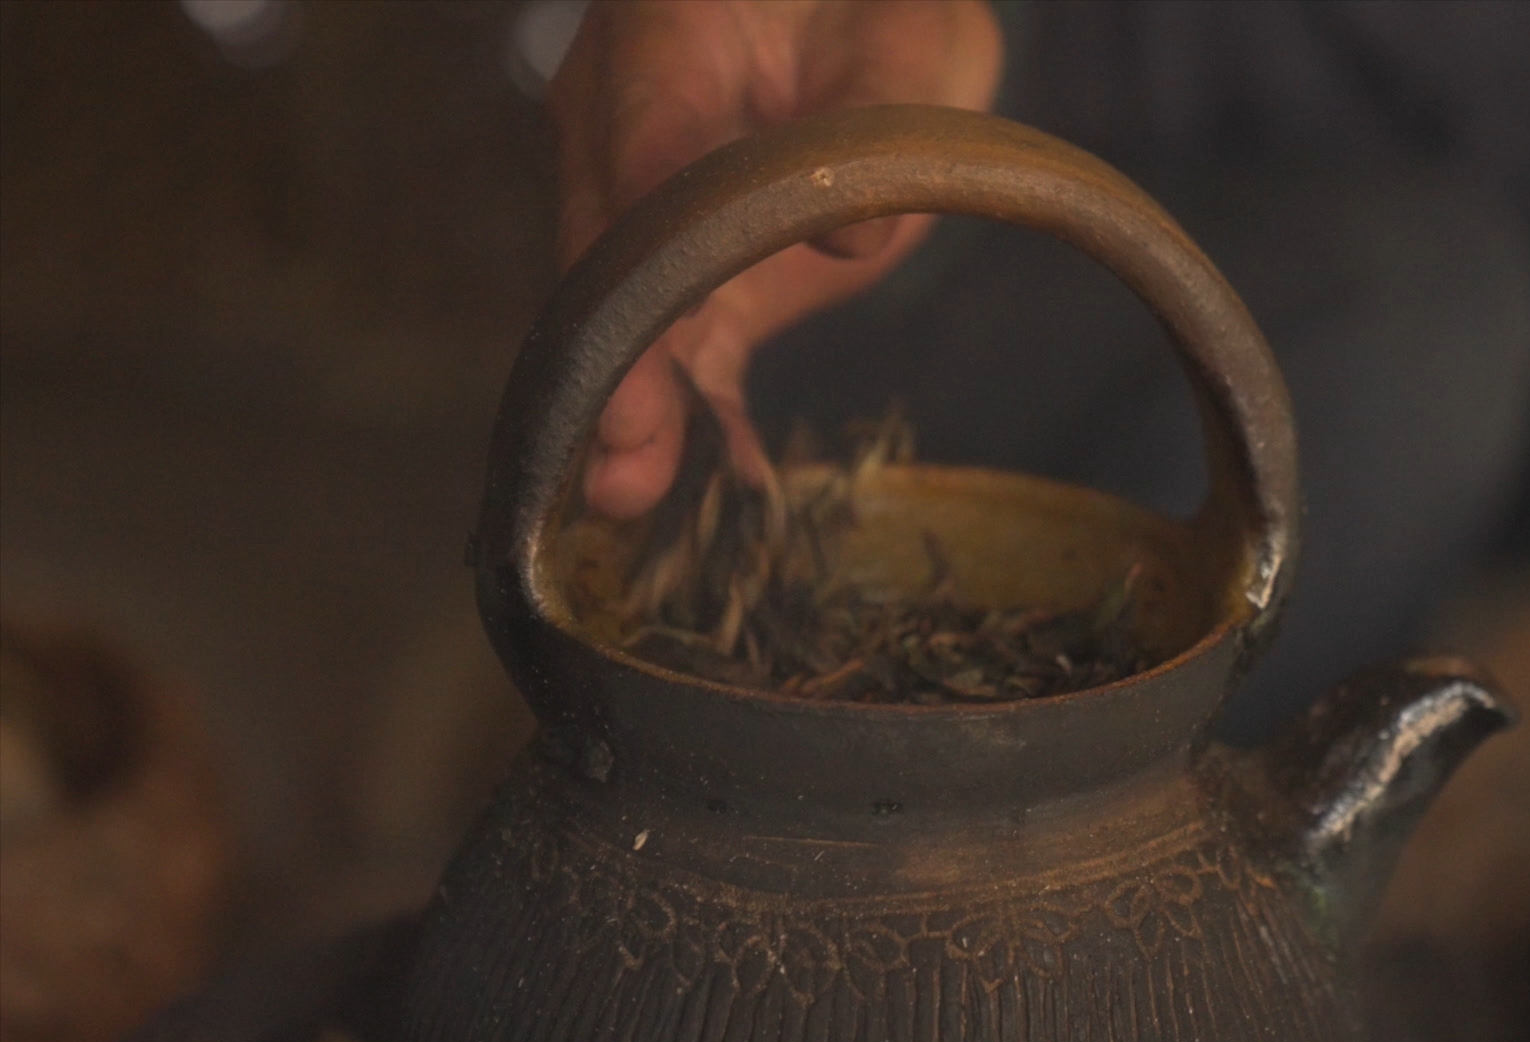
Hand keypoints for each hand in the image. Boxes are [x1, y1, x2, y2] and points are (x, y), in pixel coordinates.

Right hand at [550, 0, 1002, 517]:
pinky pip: (679, 341)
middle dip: (618, 355)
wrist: (867, 28)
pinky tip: (711, 479)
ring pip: (626, 310)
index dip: (650, 245)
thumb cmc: (879, 14)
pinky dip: (693, 412)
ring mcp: (639, 200)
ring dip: (633, 402)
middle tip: (622, 449)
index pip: (644, 146)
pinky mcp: (685, 268)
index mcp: (662, 38)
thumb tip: (853, 235)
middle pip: (611, 247)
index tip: (660, 326)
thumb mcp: (903, 36)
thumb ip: (876, 106)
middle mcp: (621, 120)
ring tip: (631, 490)